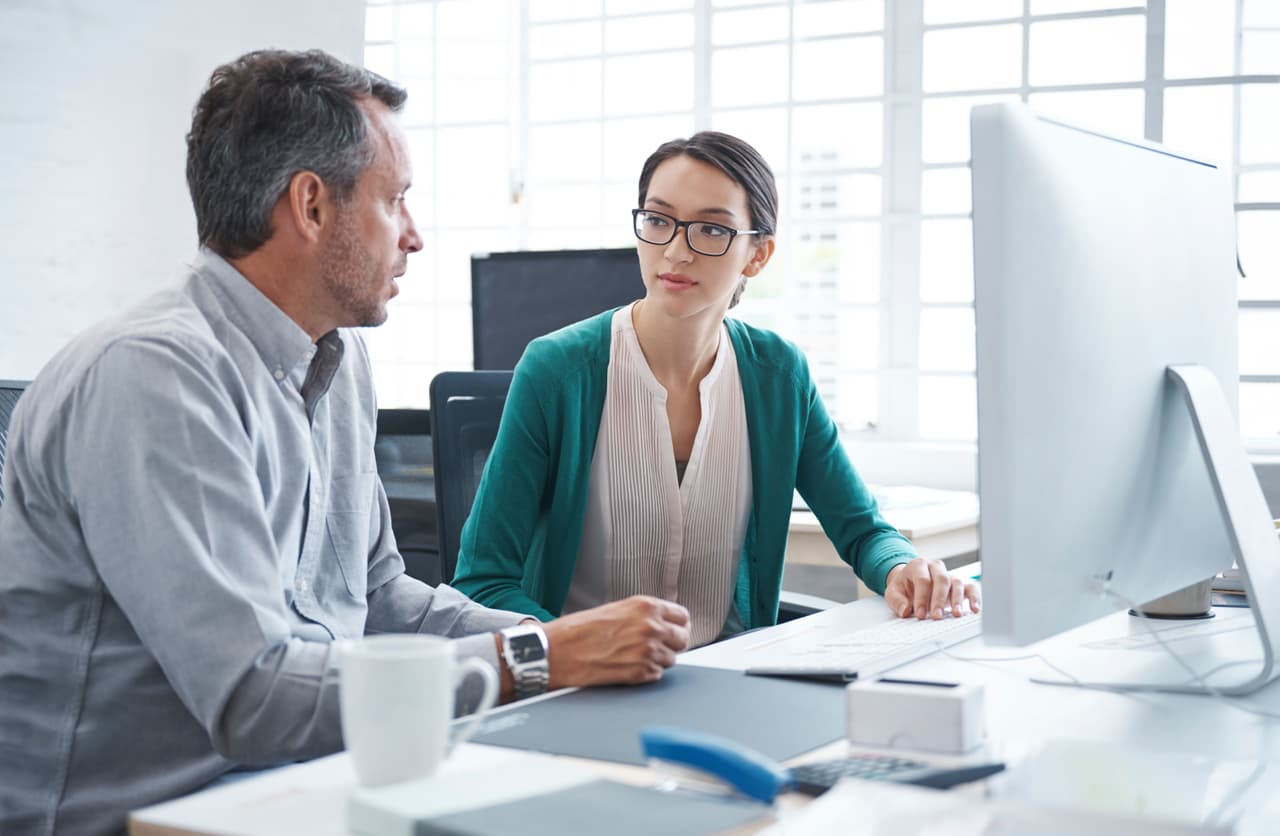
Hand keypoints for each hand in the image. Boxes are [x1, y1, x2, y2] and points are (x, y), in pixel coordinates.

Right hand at [542, 595, 690, 686]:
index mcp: (646, 606)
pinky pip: (657, 675)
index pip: (683, 616)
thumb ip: (643, 615)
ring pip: (672, 659)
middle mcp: (651, 627)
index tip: (674, 629)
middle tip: (657, 645)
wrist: (557, 651)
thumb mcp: (616, 609)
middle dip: (672, 643)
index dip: (678, 624)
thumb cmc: (578, 630)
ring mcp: (647, 651)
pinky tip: (628, 666)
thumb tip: (663, 623)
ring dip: (658, 659)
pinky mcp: (639, 673)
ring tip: (635, 655)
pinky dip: (647, 673)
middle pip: (683, 638)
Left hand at [884, 558, 979, 619]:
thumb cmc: (903, 588)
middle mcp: (936, 567)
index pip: (923, 580)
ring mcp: (949, 574)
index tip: (920, 614)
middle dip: (939, 599)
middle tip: (936, 616)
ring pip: (957, 582)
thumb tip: (905, 611)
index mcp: (918, 565)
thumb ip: (896, 601)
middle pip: (941, 579)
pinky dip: (974, 598)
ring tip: (956, 614)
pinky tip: (975, 609)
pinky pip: (970, 588)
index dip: (922, 598)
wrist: (909, 582)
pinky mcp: (959, 584)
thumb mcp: (893, 593)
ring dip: (957, 600)